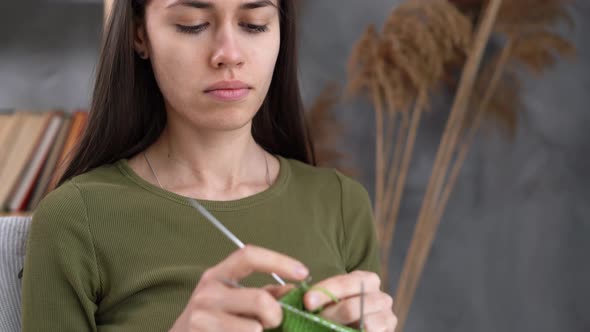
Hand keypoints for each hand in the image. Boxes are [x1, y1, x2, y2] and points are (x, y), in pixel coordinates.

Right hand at [169, 245, 308, 331]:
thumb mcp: (234, 299)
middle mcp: (208, 291)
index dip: (279, 261)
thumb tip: (295, 289)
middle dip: (276, 315)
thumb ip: (265, 293)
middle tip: (274, 322)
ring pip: (254, 328)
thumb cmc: (214, 319)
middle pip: (261, 300)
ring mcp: (201, 317)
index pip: (249, 256)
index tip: (303, 273)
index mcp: (218, 275)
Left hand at [303, 270, 396, 331]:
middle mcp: (382, 297)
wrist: (360, 324)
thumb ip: (318, 297)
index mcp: (367, 280)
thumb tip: (299, 298)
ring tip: (326, 329)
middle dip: (328, 316)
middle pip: (351, 308)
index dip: (324, 292)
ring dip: (339, 330)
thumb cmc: (340, 310)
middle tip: (312, 320)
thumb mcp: (332, 300)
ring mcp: (388, 317)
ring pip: (364, 325)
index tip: (307, 302)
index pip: (344, 283)